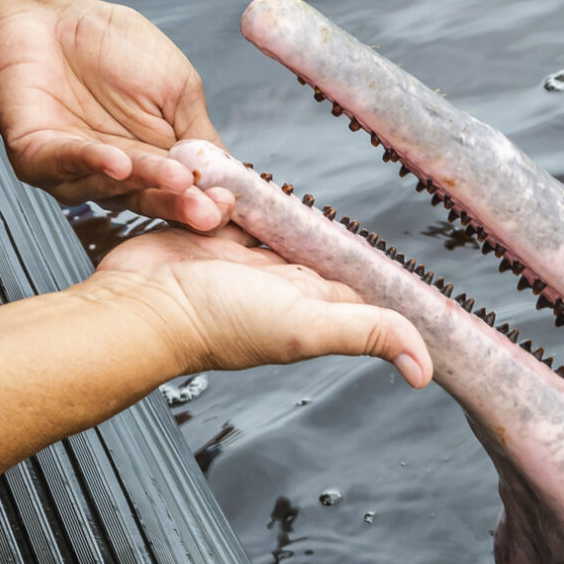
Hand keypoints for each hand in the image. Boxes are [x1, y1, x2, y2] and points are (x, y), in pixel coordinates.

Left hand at [0, 0, 234, 229]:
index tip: (229, 202)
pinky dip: (95, 163)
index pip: (187, 192)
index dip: (208, 201)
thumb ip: (201, 134)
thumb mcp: (178, 88)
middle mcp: (119, 174)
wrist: (47, 14)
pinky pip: (68, 164)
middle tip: (208, 210)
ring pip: (115, 186)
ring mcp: (77, 170)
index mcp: (157, 161)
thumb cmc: (111, 45)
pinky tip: (121, 161)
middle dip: (182, 206)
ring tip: (176, 178)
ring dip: (146, 183)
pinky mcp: (36, 157)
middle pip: (154, 200)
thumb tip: (234, 177)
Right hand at [98, 227, 431, 385]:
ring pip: (266, 212)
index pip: (354, 274)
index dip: (370, 256)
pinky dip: (216, 191)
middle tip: (304, 197)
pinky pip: (220, 197)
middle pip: (310, 236)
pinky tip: (207, 194)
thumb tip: (424, 371)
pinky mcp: (200, 233)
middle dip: (309, 214)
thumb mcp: (308, 326)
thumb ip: (368, 333)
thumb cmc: (219, 323)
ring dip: (258, 199)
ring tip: (233, 205)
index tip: (392, 233)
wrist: (139, 308)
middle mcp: (277, 279)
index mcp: (310, 298)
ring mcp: (237, 255)